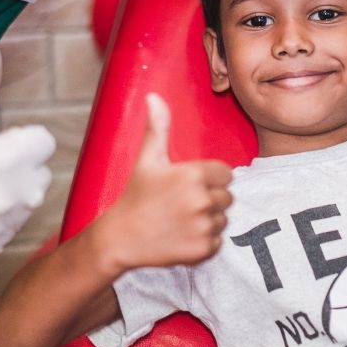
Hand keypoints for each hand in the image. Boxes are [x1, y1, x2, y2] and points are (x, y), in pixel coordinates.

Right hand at [103, 94, 232, 270]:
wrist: (120, 238)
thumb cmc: (134, 197)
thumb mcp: (146, 160)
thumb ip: (158, 127)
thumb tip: (154, 97)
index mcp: (193, 174)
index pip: (225, 174)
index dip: (209, 179)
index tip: (186, 185)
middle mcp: (202, 199)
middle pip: (226, 197)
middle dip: (208, 200)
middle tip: (180, 204)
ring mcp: (203, 225)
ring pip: (222, 219)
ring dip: (206, 220)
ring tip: (179, 220)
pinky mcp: (204, 249)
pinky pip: (217, 241)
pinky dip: (202, 241)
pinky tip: (180, 236)